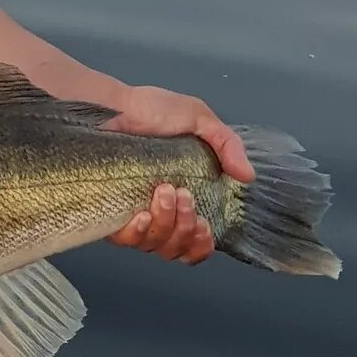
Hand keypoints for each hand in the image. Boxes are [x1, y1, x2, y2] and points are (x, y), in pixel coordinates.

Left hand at [101, 84, 254, 265]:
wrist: (110, 107)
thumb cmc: (148, 110)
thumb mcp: (197, 118)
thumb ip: (227, 143)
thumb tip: (247, 175)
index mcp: (182, 196)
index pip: (194, 241)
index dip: (202, 244)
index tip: (205, 227)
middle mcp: (157, 211)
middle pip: (177, 249)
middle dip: (186, 229)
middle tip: (184, 196)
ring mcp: (133, 214)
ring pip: (155, 245)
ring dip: (167, 224)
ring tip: (165, 191)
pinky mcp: (109, 213)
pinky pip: (126, 240)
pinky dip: (139, 232)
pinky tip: (143, 214)